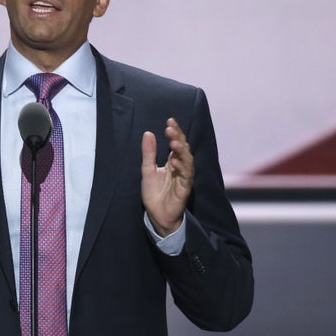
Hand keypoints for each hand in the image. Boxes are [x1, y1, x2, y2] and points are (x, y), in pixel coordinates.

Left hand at [141, 118, 193, 236]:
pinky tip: (174, 161)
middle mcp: (181, 168)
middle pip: (183, 149)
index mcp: (173, 161)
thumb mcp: (147, 170)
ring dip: (181, 151)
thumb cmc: (154, 193)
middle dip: (178, 138)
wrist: (156, 215)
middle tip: (170, 128)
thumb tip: (148, 133)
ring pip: (188, 161)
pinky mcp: (184, 189)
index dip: (175, 132)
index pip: (176, 143)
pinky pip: (186, 177)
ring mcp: (183, 178)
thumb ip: (149, 153)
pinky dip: (181, 168)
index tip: (170, 120)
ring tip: (173, 142)